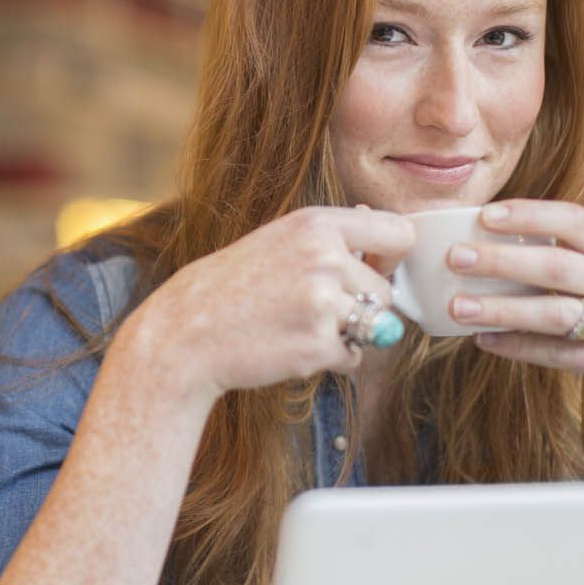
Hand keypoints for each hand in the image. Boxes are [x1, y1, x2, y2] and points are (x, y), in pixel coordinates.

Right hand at [130, 206, 414, 408]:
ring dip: (347, 334)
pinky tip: (292, 347)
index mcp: (317, 225)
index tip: (374, 270)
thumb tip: (387, 232)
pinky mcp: (319, 346)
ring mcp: (323, 303)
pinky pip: (353, 357)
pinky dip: (330, 360)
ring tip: (300, 328)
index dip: (392, 258)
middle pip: (385, 291)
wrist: (186, 332)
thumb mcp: (276, 240)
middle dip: (360, 306)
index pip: (398, 233)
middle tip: (313, 310)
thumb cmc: (230, 287)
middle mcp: (325, 258)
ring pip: (374, 326)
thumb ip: (329, 238)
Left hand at [446, 199, 583, 452]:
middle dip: (502, 260)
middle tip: (454, 256)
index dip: (529, 214)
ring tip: (458, 307)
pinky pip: (560, 355)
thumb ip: (572, 259)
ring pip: (556, 314)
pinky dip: (519, 348)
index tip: (484, 215)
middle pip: (557, 266)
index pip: (574, 221)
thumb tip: (495, 247)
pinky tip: (484, 342)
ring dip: (503, 310)